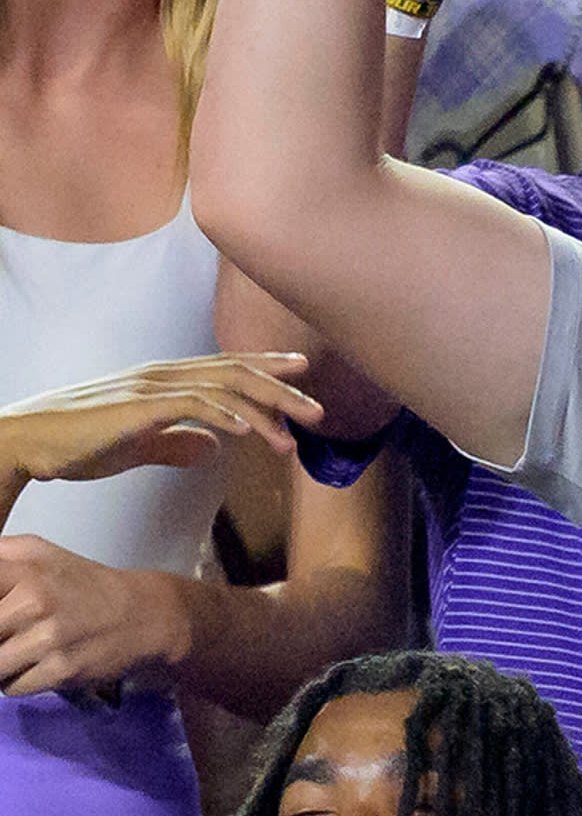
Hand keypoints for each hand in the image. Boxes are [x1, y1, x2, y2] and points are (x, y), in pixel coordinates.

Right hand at [0, 354, 319, 486]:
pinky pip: (190, 406)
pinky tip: (246, 433)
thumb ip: (176, 444)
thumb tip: (213, 449)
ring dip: (262, 412)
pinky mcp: (135, 409)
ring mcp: (148, 389)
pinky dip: (223, 416)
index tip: (302, 373)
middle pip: (235, 373)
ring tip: (291, 437)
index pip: (226, 367)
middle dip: (282, 391)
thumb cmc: (74, 444)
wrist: (24, 444)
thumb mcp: (137, 444)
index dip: (267, 367)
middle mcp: (161, 375)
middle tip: (318, 412)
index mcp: (164, 380)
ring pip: (221, 389)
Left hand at [0, 538, 185, 698]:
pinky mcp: (61, 670)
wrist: (143, 614)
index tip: (0, 619)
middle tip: (10, 632)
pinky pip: (11, 688)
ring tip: (19, 650)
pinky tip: (37, 664)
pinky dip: (17, 681)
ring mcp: (48, 638)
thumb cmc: (81, 584)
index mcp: (23, 568)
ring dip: (0, 664)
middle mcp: (34, 601)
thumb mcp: (37, 552)